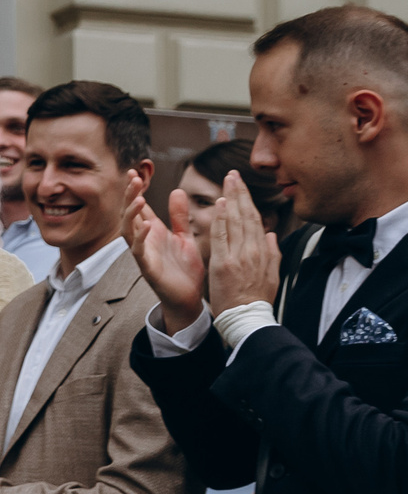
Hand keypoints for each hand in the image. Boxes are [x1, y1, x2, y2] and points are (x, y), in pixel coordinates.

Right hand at [123, 192, 205, 334]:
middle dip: (128, 196)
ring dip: (130, 214)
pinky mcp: (147, 269)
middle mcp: (144, 241)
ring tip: (137, 198)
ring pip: (127, 230)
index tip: (134, 172)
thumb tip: (177, 190)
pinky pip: (138, 251)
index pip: (139, 206)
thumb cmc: (185, 270)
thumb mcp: (185, 237)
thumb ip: (180, 216)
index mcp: (153, 232)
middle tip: (132, 178)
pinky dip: (140, 238)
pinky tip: (147, 225)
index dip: (134, 190)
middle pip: (128, 214)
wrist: (189, 299)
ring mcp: (143, 254)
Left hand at [206, 171, 278, 315]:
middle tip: (233, 173)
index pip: (255, 220)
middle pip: (246, 216)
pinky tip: (221, 204)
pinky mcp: (224, 264)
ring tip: (228, 180)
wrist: (247, 319)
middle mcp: (252, 251)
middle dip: (240, 192)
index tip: (242, 185)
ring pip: (236, 222)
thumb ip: (272, 253)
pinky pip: (222, 237)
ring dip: (232, 199)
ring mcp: (238, 256)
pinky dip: (222, 219)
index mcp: (263, 252)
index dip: (248, 200)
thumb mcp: (272, 275)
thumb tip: (270, 234)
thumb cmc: (257, 299)